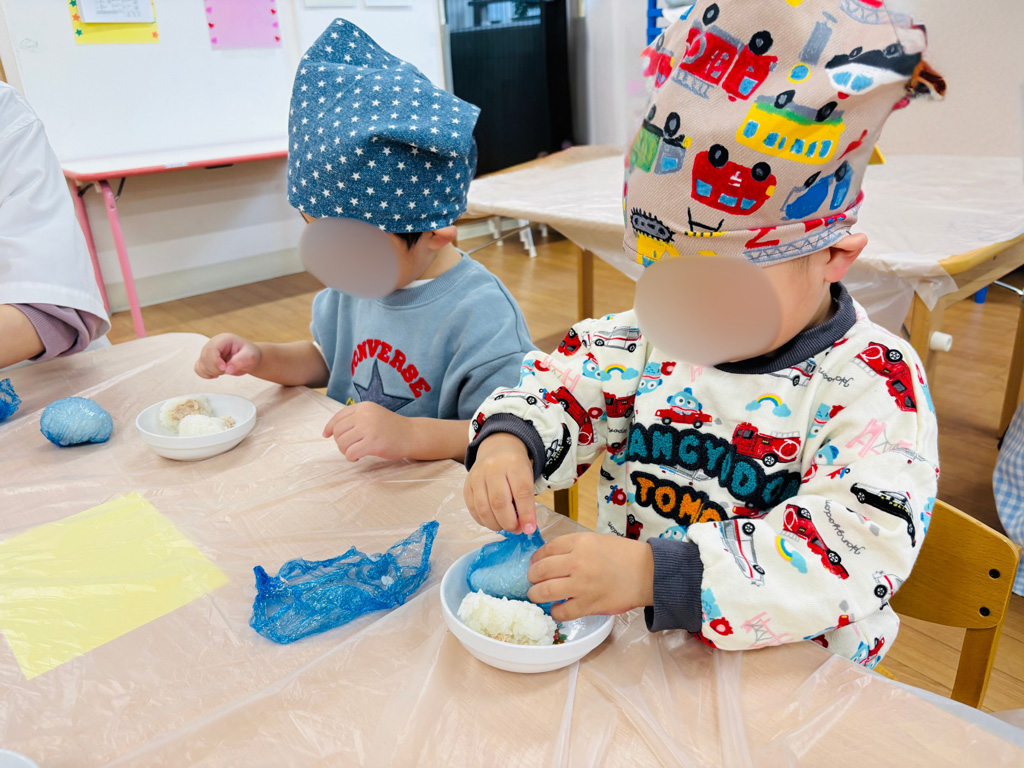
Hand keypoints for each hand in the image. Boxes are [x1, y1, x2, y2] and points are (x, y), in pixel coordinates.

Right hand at [195, 334, 261, 378]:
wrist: (248, 359)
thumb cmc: (249, 355)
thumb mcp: (250, 356)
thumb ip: (241, 361)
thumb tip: (228, 369)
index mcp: (223, 339)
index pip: (211, 349)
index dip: (215, 361)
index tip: (224, 368)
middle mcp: (213, 344)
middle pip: (204, 357)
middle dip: (216, 368)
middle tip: (228, 369)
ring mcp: (207, 352)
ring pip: (201, 364)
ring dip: (212, 372)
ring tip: (225, 370)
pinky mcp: (206, 361)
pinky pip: (198, 369)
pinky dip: (206, 374)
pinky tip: (217, 374)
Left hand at [322, 401, 412, 460]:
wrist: (412, 435)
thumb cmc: (392, 428)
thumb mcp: (374, 415)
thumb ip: (357, 419)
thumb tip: (332, 430)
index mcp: (364, 407)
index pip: (339, 416)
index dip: (330, 427)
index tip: (326, 434)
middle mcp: (365, 415)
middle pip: (338, 431)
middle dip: (340, 442)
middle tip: (349, 447)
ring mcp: (369, 429)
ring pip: (342, 443)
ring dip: (345, 451)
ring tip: (355, 452)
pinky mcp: (372, 443)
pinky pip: (350, 453)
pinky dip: (351, 457)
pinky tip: (359, 457)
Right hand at [463, 432, 536, 534]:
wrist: (497, 448)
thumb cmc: (515, 467)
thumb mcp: (527, 476)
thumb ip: (527, 500)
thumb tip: (526, 527)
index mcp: (514, 464)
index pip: (521, 492)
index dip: (526, 514)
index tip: (529, 529)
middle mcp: (493, 468)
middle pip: (499, 502)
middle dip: (509, 522)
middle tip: (517, 530)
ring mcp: (477, 476)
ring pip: (484, 508)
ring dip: (496, 524)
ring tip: (505, 526)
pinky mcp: (467, 485)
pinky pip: (473, 509)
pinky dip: (484, 521)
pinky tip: (493, 521)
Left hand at [526, 533, 654, 621]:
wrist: (647, 572)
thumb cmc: (623, 555)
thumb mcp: (595, 540)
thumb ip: (573, 546)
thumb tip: (548, 558)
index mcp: (579, 543)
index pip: (546, 549)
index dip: (536, 558)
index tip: (535, 563)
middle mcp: (577, 562)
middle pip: (540, 570)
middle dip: (532, 577)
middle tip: (534, 580)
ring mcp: (582, 585)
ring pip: (544, 592)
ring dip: (536, 595)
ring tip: (538, 595)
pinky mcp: (589, 605)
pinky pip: (562, 612)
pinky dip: (555, 612)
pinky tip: (558, 608)